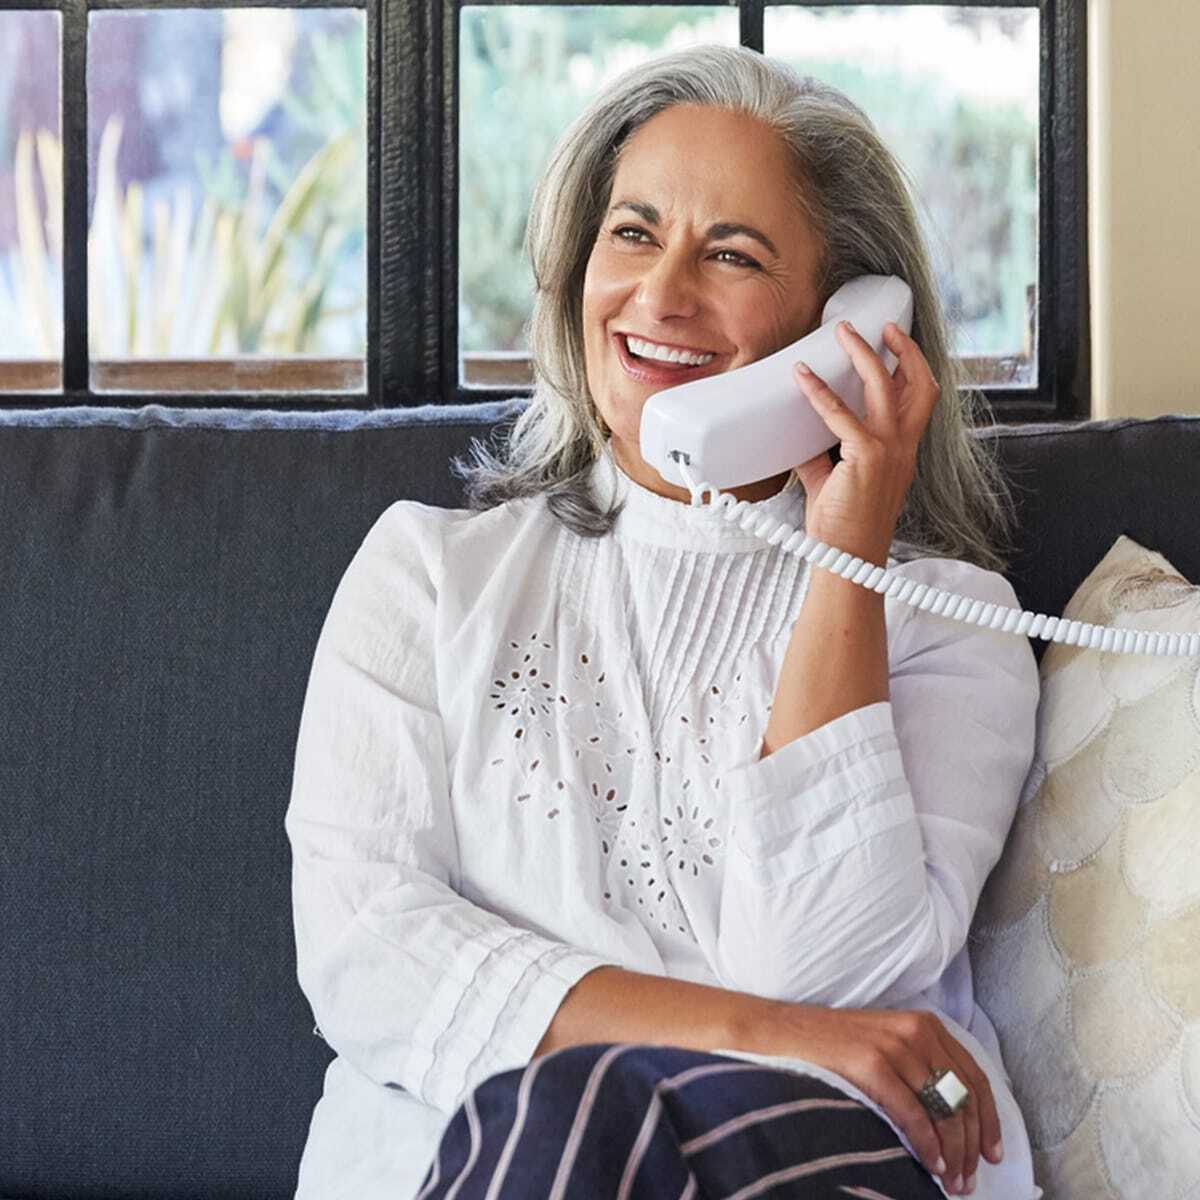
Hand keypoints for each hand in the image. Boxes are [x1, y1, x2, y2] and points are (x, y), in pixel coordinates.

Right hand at [736, 1000, 1003, 1194]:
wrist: (783, 1033)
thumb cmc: (833, 1048)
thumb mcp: (886, 1047)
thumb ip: (920, 1069)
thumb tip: (955, 1124)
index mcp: (924, 1025)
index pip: (974, 1076)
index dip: (990, 1120)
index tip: (994, 1154)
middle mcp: (915, 1030)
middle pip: (964, 1096)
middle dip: (972, 1145)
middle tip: (970, 1180)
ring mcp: (893, 1045)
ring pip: (944, 1109)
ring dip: (954, 1153)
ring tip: (953, 1183)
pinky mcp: (871, 1062)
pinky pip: (913, 1113)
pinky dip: (928, 1145)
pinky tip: (932, 1166)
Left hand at [792, 320, 939, 564]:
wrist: (848, 559)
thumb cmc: (843, 526)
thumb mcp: (831, 481)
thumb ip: (819, 454)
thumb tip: (796, 434)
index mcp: (902, 451)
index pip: (918, 400)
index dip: (912, 367)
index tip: (896, 343)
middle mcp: (903, 447)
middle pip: (919, 385)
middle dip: (904, 349)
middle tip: (883, 325)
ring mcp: (889, 451)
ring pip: (884, 387)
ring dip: (863, 355)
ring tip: (842, 334)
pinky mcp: (867, 458)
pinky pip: (842, 417)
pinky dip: (820, 394)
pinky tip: (803, 378)